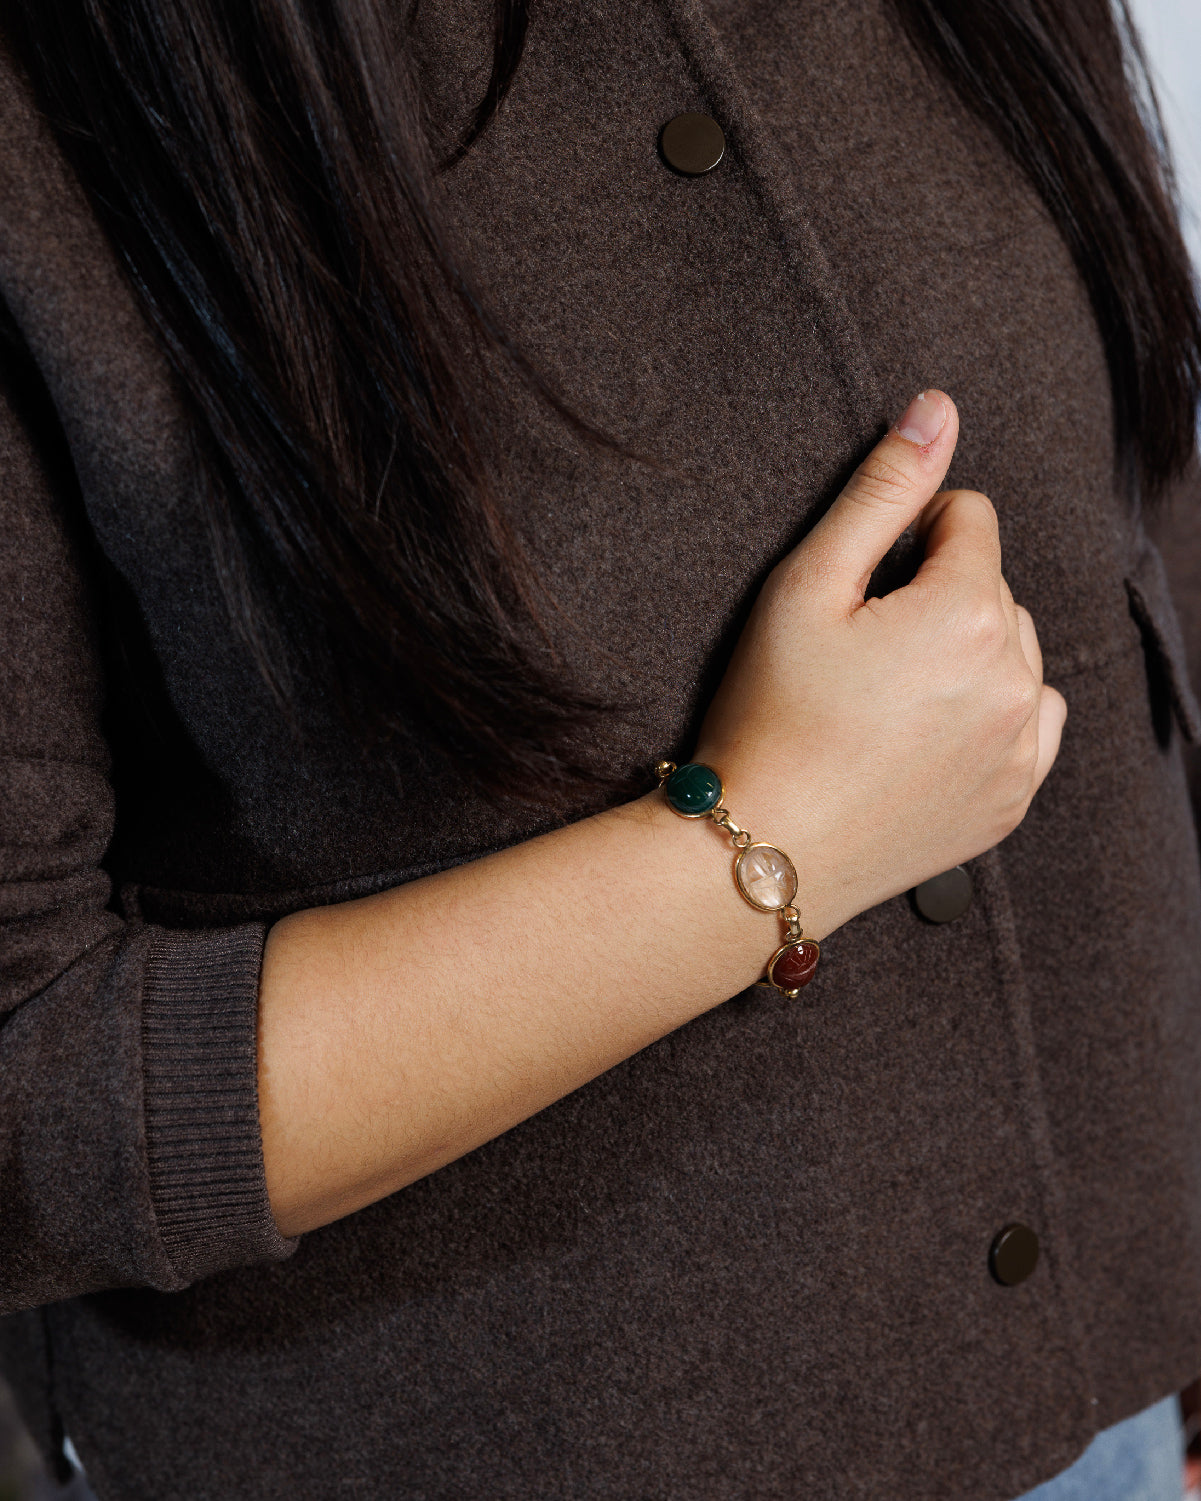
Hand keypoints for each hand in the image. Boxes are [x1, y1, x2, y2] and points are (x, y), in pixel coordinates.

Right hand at [694, 390, 1066, 939]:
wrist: (767, 848)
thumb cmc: (772, 714)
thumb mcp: (806, 587)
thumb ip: (882, 491)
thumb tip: (939, 407)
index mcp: (966, 612)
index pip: (969, 518)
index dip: (909, 535)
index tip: (861, 585)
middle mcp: (1014, 676)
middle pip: (995, 586)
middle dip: (938, 594)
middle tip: (862, 649)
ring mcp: (1020, 745)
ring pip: (1018, 652)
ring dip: (972, 650)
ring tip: (893, 693)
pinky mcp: (1014, 797)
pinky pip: (1033, 722)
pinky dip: (996, 712)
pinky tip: (931, 731)